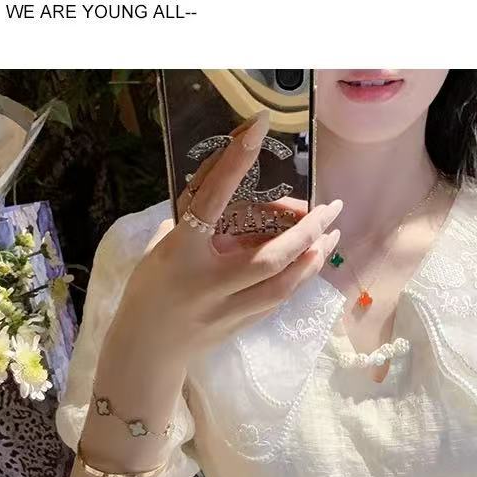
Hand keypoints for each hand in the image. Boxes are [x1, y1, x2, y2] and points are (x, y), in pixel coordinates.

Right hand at [112, 109, 342, 363]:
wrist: (145, 349)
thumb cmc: (150, 290)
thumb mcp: (164, 247)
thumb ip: (197, 223)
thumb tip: (234, 194)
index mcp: (180, 251)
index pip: (212, 200)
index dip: (234, 163)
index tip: (259, 127)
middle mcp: (206, 282)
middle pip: (268, 257)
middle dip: (306, 231)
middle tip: (331, 208)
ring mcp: (225, 310)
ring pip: (281, 285)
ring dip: (311, 259)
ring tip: (331, 236)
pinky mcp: (237, 327)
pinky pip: (275, 301)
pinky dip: (295, 279)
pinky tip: (310, 263)